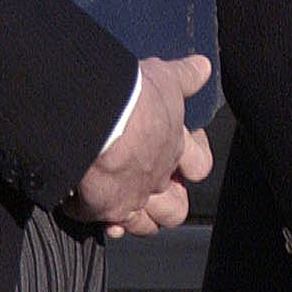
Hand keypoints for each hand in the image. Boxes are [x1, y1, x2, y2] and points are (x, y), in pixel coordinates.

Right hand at [67, 54, 213, 236]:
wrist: (94, 117)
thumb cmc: (132, 97)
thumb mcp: (163, 78)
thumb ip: (183, 76)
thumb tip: (203, 67)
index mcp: (175, 147)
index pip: (199, 166)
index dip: (193, 164)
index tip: (182, 155)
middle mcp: (157, 179)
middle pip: (175, 208)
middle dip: (166, 202)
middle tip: (151, 186)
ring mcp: (132, 198)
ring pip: (144, 224)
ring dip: (134, 216)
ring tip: (119, 202)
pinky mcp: (102, 209)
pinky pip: (105, 224)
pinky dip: (98, 218)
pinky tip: (88, 206)